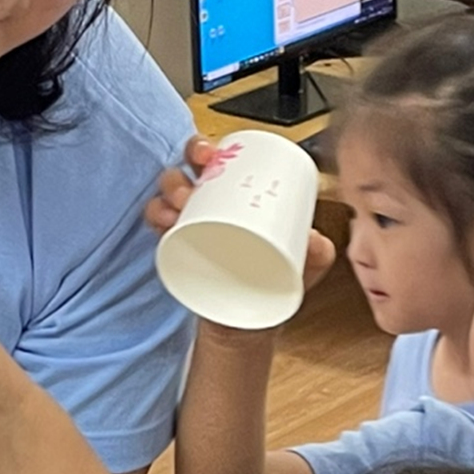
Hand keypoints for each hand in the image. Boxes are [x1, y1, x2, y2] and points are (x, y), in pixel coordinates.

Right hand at [144, 136, 336, 302]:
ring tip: (181, 205)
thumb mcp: (302, 267)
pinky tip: (164, 222)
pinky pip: (158, 223)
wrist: (247, 325)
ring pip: (171, 190)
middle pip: (192, 164)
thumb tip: (314, 240)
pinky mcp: (177, 248)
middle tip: (199, 169)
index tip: (210, 154)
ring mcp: (191, 223)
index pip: (220, 159)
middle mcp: (211, 203)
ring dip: (171, 189)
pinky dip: (156, 217)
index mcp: (239, 195)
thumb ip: (317, 253)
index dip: (208, 147)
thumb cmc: (272, 285)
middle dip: (190, 157)